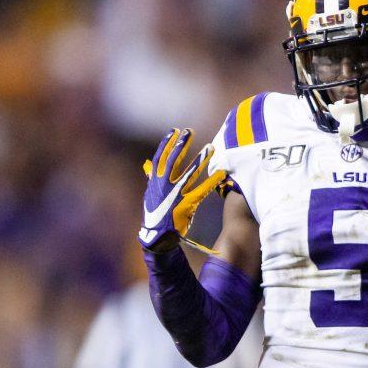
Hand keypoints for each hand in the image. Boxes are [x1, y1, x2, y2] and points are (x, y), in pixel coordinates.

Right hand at [139, 128, 225, 250]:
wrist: (157, 235)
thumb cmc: (155, 213)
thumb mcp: (149, 193)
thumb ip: (150, 177)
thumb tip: (146, 164)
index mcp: (154, 181)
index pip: (160, 158)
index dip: (166, 143)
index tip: (173, 132)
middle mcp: (163, 185)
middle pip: (173, 160)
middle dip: (181, 144)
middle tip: (189, 132)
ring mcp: (175, 194)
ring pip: (189, 172)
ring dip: (200, 159)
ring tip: (210, 147)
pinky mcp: (186, 204)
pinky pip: (202, 190)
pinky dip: (212, 181)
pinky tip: (221, 173)